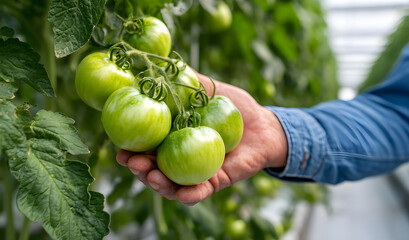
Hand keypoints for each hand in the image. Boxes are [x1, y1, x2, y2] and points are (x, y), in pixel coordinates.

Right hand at [116, 73, 287, 204]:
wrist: (266, 125)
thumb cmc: (236, 108)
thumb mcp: (210, 90)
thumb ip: (188, 81)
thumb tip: (165, 62)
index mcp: (174, 139)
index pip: (147, 147)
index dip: (131, 149)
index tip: (120, 147)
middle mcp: (181, 159)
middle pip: (153, 169)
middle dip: (139, 169)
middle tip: (131, 161)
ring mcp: (197, 173)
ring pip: (171, 185)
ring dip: (158, 184)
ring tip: (151, 175)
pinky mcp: (216, 183)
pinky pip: (200, 193)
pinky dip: (190, 195)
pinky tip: (182, 193)